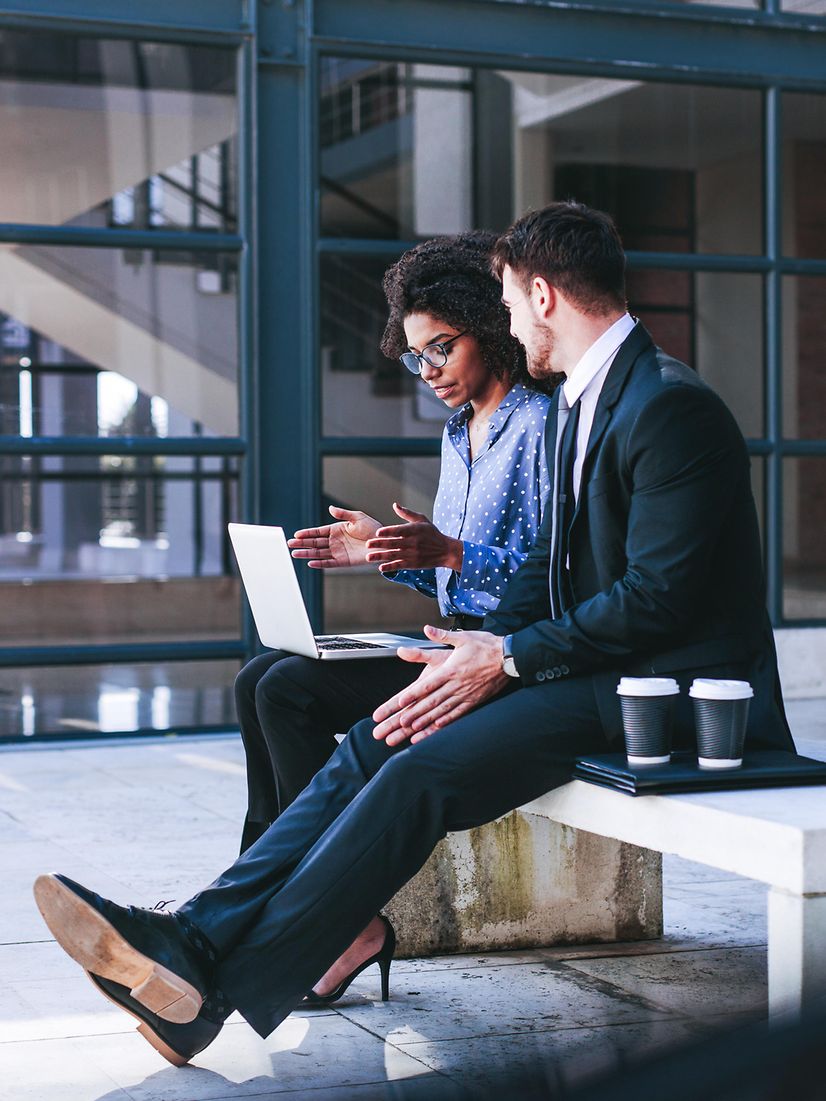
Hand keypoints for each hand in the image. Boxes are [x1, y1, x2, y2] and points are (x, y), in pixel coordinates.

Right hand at [288, 506, 381, 567]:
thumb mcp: (357, 517)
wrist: (383, 543)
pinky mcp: (343, 561)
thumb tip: (330, 508)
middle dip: (302, 543)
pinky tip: (310, 562)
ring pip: (318, 553)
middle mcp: (335, 541)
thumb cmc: (372, 529)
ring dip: (307, 553)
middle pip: (315, 543)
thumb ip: (343, 514)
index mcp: (336, 529)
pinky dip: (320, 564)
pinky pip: (329, 563)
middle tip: (289, 544)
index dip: (307, 533)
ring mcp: (338, 552)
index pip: (318, 532)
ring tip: (294, 553)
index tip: (296, 534)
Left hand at [365, 503, 463, 572]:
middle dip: (380, 544)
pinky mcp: (413, 564)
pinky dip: (390, 567)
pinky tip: (381, 567)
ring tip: (369, 557)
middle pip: (394, 543)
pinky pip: (400, 565)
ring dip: (381, 556)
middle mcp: (413, 543)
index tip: (377, 532)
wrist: (445, 551)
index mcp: (414, 530)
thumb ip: (407, 513)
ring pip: (394, 555)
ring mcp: (413, 554)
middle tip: (367, 544)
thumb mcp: (422, 520)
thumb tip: (395, 505)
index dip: (388, 531)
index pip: (399, 531)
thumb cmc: (432, 533)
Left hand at [372, 626, 508, 744]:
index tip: (401, 702)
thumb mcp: (463, 637)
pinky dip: (447, 721)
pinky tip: (437, 727)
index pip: (428, 684)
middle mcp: (457, 684)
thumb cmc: (486, 646)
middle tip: (402, 721)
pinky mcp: (475, 700)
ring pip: (443, 710)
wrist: (510, 657)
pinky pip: (459, 713)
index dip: (413, 694)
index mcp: (451, 669)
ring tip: (414, 728)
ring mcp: (466, 694)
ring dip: (428, 720)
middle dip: (416, 712)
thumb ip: (442, 635)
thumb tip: (427, 629)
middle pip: (432, 701)